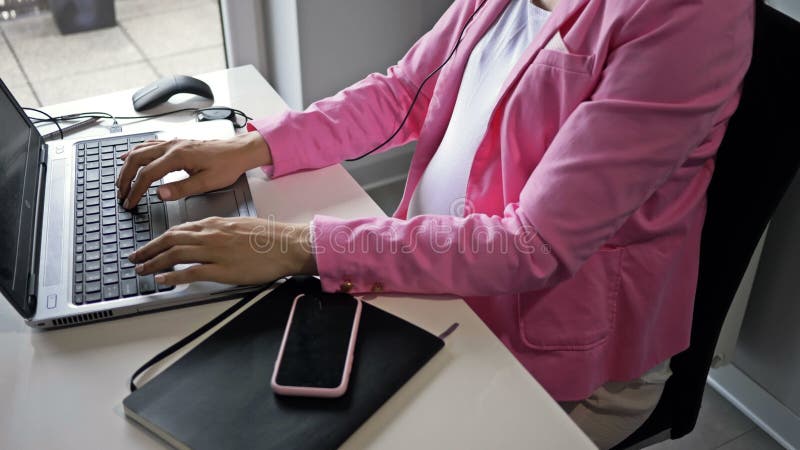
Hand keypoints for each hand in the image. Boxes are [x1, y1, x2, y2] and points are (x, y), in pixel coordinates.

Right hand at [116, 131, 271, 208]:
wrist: (238, 152)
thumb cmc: (227, 166)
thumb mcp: (206, 182)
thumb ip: (181, 189)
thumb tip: (159, 194)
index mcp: (177, 157)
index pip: (147, 175)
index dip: (136, 190)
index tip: (130, 203)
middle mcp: (172, 146)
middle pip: (137, 159)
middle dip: (125, 177)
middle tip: (121, 194)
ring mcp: (173, 143)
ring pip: (140, 151)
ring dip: (127, 166)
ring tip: (121, 181)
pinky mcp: (176, 144)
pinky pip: (149, 145)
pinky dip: (135, 152)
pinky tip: (128, 157)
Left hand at [128, 217, 316, 285]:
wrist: (286, 245)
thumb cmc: (269, 237)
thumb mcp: (240, 225)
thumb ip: (220, 231)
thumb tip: (206, 238)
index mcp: (215, 224)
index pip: (179, 230)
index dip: (159, 239)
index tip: (148, 246)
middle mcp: (211, 235)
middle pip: (171, 240)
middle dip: (149, 250)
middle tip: (135, 258)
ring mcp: (215, 252)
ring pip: (175, 254)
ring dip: (154, 262)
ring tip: (142, 270)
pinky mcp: (222, 269)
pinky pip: (191, 272)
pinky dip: (173, 275)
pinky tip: (163, 279)